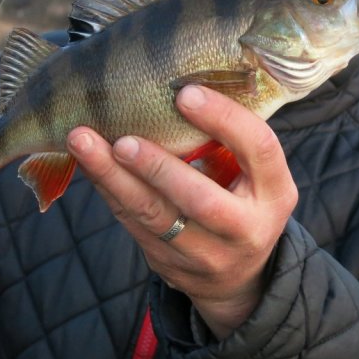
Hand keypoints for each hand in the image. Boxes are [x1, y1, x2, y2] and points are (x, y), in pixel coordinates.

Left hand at [68, 85, 297, 339]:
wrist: (239, 276)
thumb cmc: (245, 199)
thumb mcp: (258, 174)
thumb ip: (232, 139)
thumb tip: (182, 82)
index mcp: (275, 192)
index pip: (258, 149)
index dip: (224, 120)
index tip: (186, 93)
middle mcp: (246, 228)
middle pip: (201, 200)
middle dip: (158, 167)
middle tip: (122, 139)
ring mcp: (207, 254)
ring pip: (155, 216)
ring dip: (115, 178)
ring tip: (83, 142)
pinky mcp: (170, 264)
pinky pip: (133, 224)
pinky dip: (108, 190)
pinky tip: (88, 162)